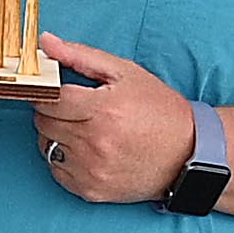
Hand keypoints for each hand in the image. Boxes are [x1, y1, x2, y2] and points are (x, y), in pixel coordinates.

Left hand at [33, 40, 197, 204]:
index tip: (55, 91)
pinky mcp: (91, 190)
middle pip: (43, 122)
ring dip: (56, 136)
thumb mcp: (126, 73)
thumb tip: (45, 42)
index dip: (48, 92)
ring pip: (45, 146)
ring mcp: (91, 170)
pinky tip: (87, 151)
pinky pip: (56, 170)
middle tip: (76, 110)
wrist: (190, 153)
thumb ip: (80, 56)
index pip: (49, 98)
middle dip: (53, 112)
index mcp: (103, 110)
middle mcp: (95, 142)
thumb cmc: (159, 109)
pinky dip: (64, 159)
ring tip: (84, 130)